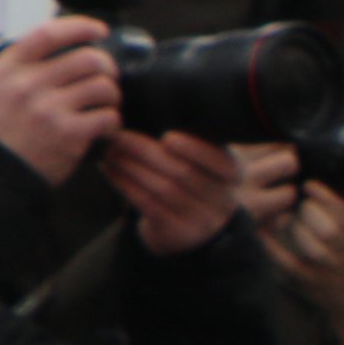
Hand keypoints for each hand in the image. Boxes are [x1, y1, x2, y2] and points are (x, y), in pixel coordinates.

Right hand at [0, 20, 120, 184]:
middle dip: (107, 68)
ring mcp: (49, 109)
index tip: (99, 31)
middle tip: (107, 79)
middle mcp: (28, 85)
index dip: (81, 27)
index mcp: (8, 69)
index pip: (49, 34)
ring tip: (104, 106)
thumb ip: (18, 66)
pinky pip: (109, 117)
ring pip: (104, 87)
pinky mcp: (69, 134)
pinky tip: (104, 128)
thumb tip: (56, 47)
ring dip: (112, 96)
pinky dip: (112, 122)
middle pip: (89, 59)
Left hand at [97, 129, 246, 254]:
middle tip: (120, 136)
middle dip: (147, 151)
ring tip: (111, 151)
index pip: (222, 163)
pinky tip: (111, 170)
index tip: (168, 137)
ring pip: (163, 188)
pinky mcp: (176, 233)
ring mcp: (201, 220)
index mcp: (233, 176)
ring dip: (131, 167)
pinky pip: (148, 204)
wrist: (191, 230)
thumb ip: (191, 141)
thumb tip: (150, 111)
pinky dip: (125, 185)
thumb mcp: (204, 162)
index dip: (196, 150)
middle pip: (184, 173)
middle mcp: (222, 200)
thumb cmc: (191, 182)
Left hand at [263, 177, 343, 344]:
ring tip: (283, 216)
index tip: (311, 187)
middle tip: (300, 204)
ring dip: (291, 226)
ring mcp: (331, 270)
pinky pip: (285, 262)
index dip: (324, 195)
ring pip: (304, 241)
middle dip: (308, 210)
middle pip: (324, 224)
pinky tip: (264, 232)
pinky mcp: (310, 284)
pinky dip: (271, 246)